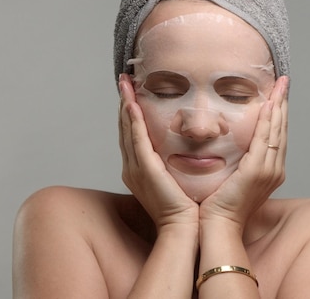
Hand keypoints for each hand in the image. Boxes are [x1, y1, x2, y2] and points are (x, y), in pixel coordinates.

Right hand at [118, 74, 198, 229]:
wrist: (183, 227)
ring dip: (125, 104)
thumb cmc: (185, 207)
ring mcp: (136, 167)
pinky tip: (132, 103)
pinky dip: (133, 120)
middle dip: (124, 103)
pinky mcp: (145, 168)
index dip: (131, 113)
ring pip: (127, 129)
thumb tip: (185, 148)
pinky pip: (136, 138)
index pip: (133, 135)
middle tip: (124, 81)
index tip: (132, 93)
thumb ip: (175, 163)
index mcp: (139, 170)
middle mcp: (132, 167)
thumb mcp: (177, 180)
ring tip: (124, 83)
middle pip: (125, 128)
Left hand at [200, 76, 289, 227]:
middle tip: (284, 82)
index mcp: (270, 171)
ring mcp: (268, 171)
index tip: (278, 95)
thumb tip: (231, 145)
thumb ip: (238, 161)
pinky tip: (269, 104)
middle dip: (283, 104)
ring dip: (279, 106)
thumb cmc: (220, 205)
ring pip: (277, 132)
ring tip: (280, 86)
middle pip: (282, 130)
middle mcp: (274, 170)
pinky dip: (268, 121)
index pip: (277, 136)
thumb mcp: (233, 178)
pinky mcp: (257, 171)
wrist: (218, 226)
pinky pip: (264, 140)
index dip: (279, 114)